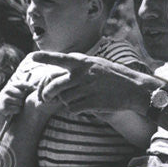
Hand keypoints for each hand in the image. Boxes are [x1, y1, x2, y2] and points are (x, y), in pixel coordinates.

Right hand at [0, 78, 35, 126]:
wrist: (2, 109)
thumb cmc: (14, 100)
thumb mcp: (19, 93)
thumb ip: (27, 89)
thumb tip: (37, 89)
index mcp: (11, 85)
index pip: (21, 83)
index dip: (29, 85)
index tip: (35, 89)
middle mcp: (5, 90)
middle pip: (21, 94)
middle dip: (23, 98)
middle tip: (19, 100)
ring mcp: (3, 99)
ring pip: (19, 102)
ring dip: (20, 105)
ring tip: (16, 105)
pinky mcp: (3, 107)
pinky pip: (16, 109)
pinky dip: (17, 110)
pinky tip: (13, 110)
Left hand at [33, 51, 151, 115]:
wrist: (134, 89)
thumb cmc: (116, 76)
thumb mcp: (98, 64)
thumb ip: (80, 65)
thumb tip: (63, 65)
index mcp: (83, 62)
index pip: (60, 59)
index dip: (45, 58)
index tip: (33, 56)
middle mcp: (82, 74)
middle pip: (54, 86)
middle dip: (46, 94)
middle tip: (45, 98)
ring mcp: (86, 89)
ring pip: (63, 99)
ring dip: (66, 102)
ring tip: (78, 99)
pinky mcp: (91, 102)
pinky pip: (72, 109)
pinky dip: (74, 109)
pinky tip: (83, 106)